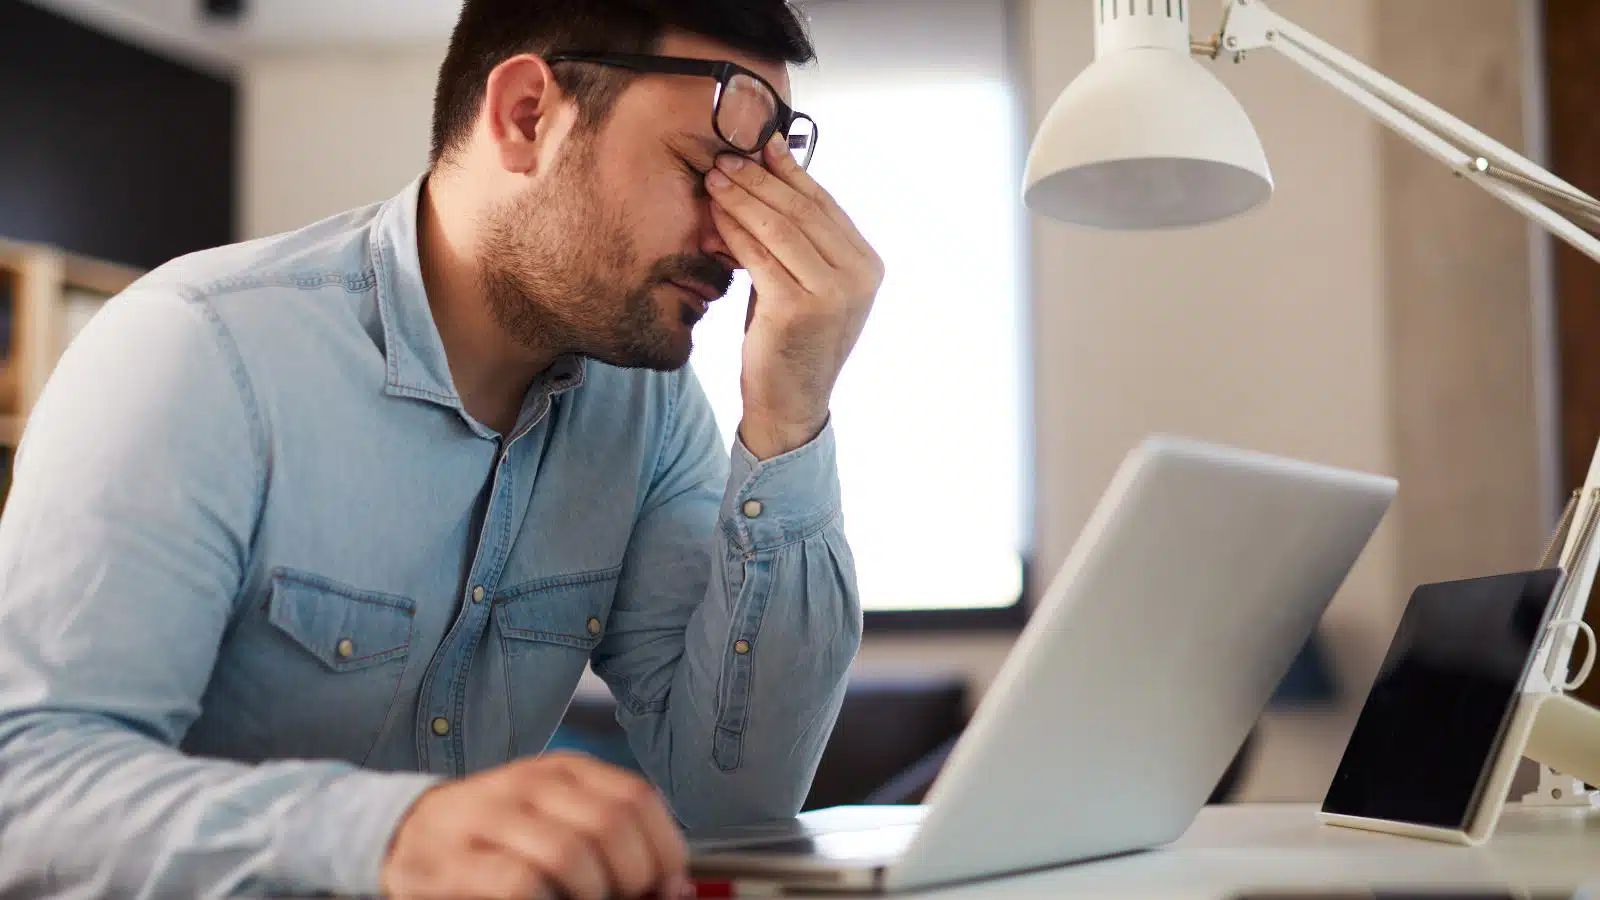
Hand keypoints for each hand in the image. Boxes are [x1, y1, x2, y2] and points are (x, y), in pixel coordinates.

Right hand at [381, 751, 687, 899]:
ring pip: (570, 854)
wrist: (405, 833)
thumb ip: (614, 843)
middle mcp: (530, 784)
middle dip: (633, 879)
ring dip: (592, 895)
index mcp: (565, 771)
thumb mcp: (557, 819)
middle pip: (611, 826)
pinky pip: (520, 885)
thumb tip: (677, 888)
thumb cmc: (497, 836)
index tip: (667, 885)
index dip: (664, 850)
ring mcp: (489, 818)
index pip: (637, 799)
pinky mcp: (456, 861)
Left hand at [707, 134, 882, 459]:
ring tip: (715, 176)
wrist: (791, 403)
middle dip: (760, 177)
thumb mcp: (806, 282)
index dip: (789, 170)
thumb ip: (800, 239)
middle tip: (726, 155)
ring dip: (743, 196)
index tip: (758, 144)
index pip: (824, 203)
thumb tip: (773, 173)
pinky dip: (735, 230)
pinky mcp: (798, 309)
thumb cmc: (792, 340)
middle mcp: (858, 276)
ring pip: (779, 227)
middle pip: (802, 208)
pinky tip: (715, 215)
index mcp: (867, 264)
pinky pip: (759, 256)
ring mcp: (832, 294)